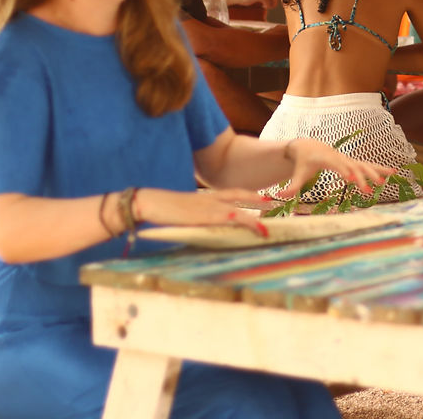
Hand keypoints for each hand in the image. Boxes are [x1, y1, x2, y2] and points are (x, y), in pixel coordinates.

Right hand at [135, 188, 268, 236]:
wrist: (149, 203)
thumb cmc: (162, 210)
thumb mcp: (184, 213)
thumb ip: (197, 216)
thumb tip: (205, 225)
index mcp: (205, 197)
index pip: (232, 193)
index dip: (248, 194)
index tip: (262, 197)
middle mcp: (210, 199)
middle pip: (239, 196)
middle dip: (257, 199)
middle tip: (273, 203)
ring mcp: (208, 207)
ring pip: (238, 211)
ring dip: (254, 220)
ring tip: (266, 229)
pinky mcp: (205, 216)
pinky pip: (230, 219)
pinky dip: (244, 223)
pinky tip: (253, 229)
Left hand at [272, 138, 391, 198]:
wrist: (309, 146)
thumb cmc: (303, 161)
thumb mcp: (297, 173)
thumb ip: (292, 185)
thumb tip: (281, 195)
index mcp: (327, 158)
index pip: (337, 165)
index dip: (344, 171)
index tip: (352, 179)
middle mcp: (340, 157)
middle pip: (354, 166)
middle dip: (362, 177)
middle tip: (369, 190)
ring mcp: (348, 159)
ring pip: (365, 165)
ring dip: (376, 172)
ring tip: (387, 181)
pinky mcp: (353, 162)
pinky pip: (369, 165)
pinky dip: (381, 169)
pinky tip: (394, 172)